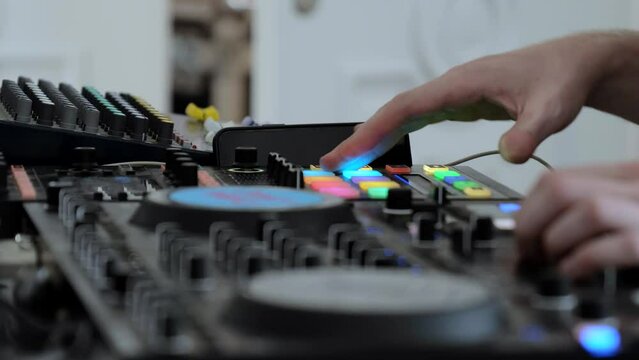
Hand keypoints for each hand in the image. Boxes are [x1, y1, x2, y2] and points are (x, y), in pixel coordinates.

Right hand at [320, 32, 638, 170]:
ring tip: (347, 163)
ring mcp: (450, 96)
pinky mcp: (456, 105)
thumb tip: (510, 155)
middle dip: (360, 139)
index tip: (346, 154)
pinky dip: (392, 135)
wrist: (570, 65)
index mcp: (460, 84)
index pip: (403, 108)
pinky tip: (382, 150)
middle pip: (391, 113)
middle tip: (331, 165)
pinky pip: (414, 120)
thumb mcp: (551, 109)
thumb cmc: (557, 78)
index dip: (371, 132)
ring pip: (399, 116)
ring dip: (372, 138)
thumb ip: (529, 132)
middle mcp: (448, 88)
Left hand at [516, 162, 638, 277]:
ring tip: (552, 262)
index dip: (528, 208)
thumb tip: (529, 227)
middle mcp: (637, 184)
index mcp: (625, 175)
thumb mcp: (621, 212)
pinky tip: (574, 272)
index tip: (521, 232)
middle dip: (530, 224)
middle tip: (527, 252)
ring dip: (557, 241)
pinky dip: (581, 261)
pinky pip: (613, 246)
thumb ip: (584, 210)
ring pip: (588, 210)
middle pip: (561, 187)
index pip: (557, 178)